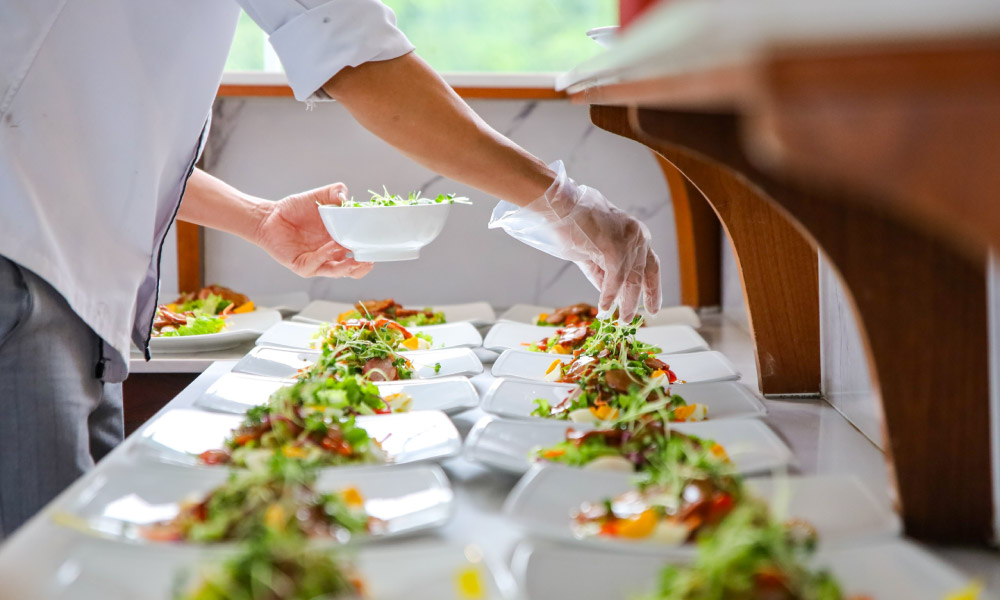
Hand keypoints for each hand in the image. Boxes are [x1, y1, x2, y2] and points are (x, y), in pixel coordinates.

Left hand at [253, 184, 372, 278]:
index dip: (370, 251)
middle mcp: (331, 255)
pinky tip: (331, 246)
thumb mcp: (318, 196)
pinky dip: (325, 256)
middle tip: (369, 258)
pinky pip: (316, 265)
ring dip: (348, 267)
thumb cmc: (295, 209)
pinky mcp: (302, 266)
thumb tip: (345, 197)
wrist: (270, 217)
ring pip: (337, 272)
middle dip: (363, 267)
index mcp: (340, 242)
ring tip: (355, 257)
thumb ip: (334, 192)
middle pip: (353, 270)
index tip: (379, 245)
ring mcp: (317, 263)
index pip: (360, 252)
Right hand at [489, 161, 660, 320]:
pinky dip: (609, 296)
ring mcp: (629, 243)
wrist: (560, 204)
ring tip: (622, 320)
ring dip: (627, 303)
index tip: (653, 307)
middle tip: (635, 319)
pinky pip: (615, 280)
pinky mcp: (616, 249)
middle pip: (645, 275)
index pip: (650, 265)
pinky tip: (605, 308)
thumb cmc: (573, 223)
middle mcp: (639, 237)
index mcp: (636, 235)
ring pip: (632, 281)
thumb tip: (611, 294)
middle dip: (641, 299)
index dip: (652, 288)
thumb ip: (604, 272)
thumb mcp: (593, 251)